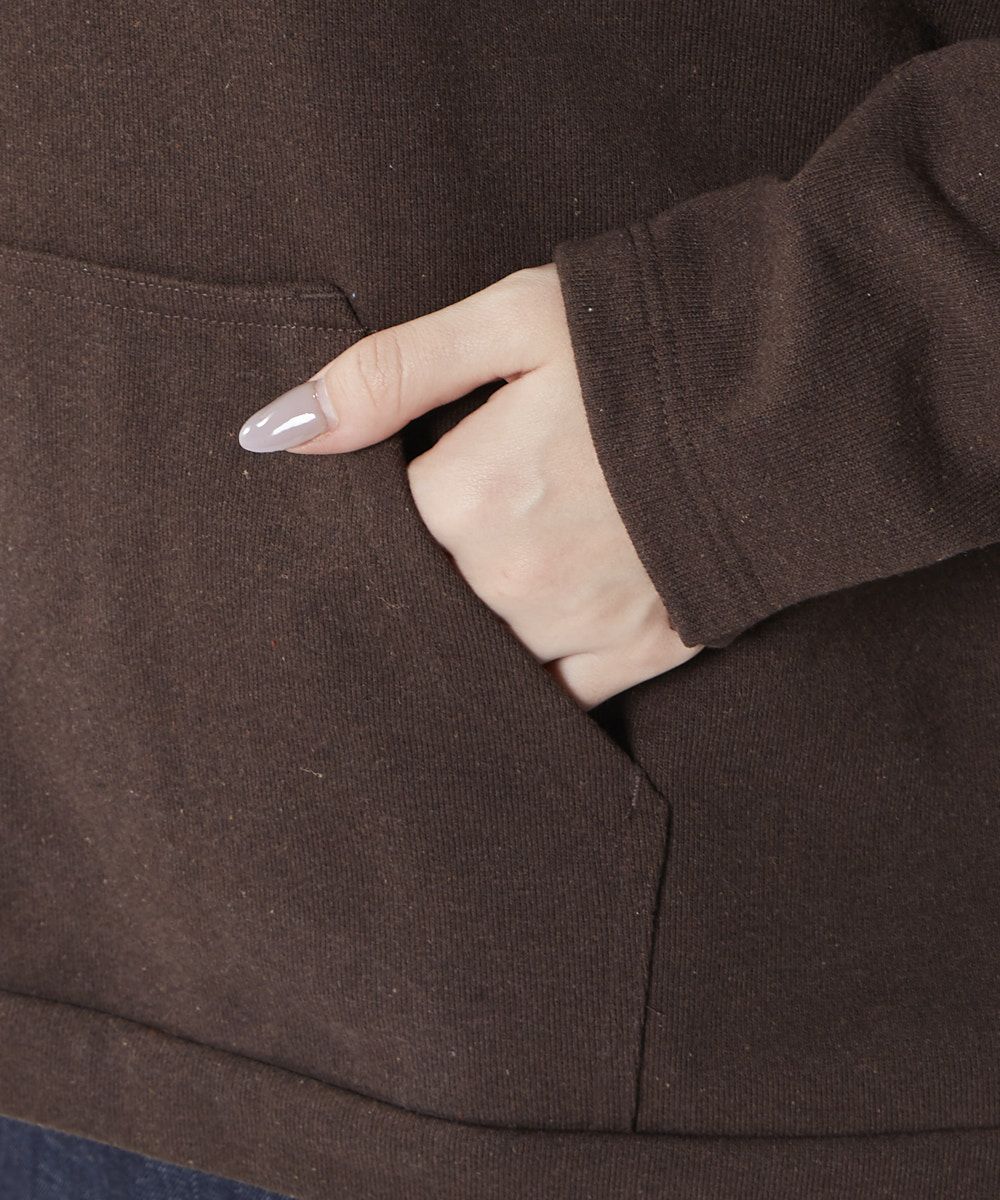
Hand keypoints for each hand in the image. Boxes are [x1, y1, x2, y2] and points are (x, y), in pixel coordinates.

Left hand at [237, 264, 703, 708]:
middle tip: (508, 493)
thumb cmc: (641, 344)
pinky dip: (549, 657)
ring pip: (487, 642)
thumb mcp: (509, 321)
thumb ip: (388, 375)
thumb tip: (273, 431)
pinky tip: (569, 601)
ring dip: (496, 602)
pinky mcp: (636, 654)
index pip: (387, 524)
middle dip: (452, 549)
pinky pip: (557, 688)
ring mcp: (576, 628)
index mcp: (470, 497)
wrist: (792, 394)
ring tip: (546, 534)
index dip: (411, 490)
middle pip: (433, 588)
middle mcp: (511, 581)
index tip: (448, 461)